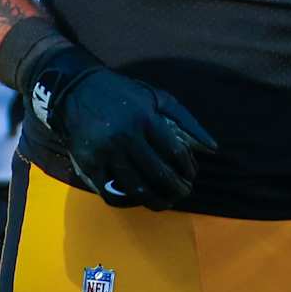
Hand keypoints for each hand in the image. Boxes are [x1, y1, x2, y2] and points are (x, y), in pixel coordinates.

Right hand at [36, 47, 217, 210]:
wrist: (77, 89)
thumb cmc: (123, 94)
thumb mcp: (157, 97)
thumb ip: (187, 120)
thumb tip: (213, 148)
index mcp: (145, 118)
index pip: (174, 153)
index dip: (187, 169)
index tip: (191, 175)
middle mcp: (126, 136)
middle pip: (158, 174)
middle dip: (176, 189)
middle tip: (183, 194)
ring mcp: (106, 152)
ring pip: (136, 187)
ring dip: (155, 200)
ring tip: (164, 202)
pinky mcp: (88, 163)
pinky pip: (110, 192)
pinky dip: (127, 200)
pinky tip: (137, 198)